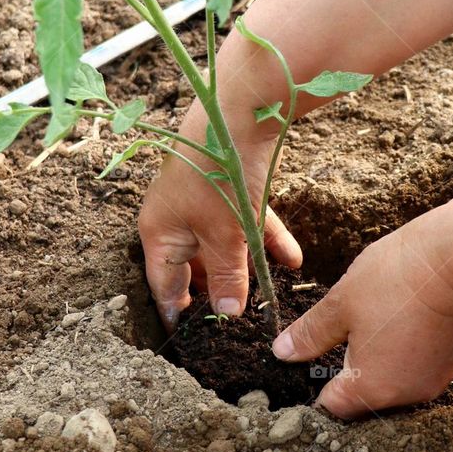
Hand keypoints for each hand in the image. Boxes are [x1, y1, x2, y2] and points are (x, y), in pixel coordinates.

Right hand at [138, 98, 301, 327]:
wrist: (238, 112)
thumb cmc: (216, 175)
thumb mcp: (223, 234)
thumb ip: (226, 275)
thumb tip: (227, 312)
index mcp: (160, 232)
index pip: (164, 285)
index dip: (180, 313)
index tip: (195, 340)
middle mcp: (176, 218)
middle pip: (196, 266)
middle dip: (220, 289)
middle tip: (240, 321)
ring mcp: (203, 202)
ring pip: (225, 244)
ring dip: (247, 265)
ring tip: (267, 295)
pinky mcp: (229, 187)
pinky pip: (246, 222)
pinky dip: (265, 239)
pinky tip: (292, 260)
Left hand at [272, 213, 452, 417]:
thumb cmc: (396, 280)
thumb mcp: (340, 304)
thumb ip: (310, 335)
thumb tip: (282, 353)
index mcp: (371, 389)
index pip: (332, 407)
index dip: (315, 391)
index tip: (309, 367)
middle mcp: (405, 396)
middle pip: (364, 401)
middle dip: (346, 378)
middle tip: (334, 343)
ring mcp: (433, 381)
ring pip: (392, 384)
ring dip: (376, 365)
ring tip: (366, 329)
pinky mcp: (452, 362)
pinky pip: (415, 368)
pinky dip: (402, 354)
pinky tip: (395, 323)